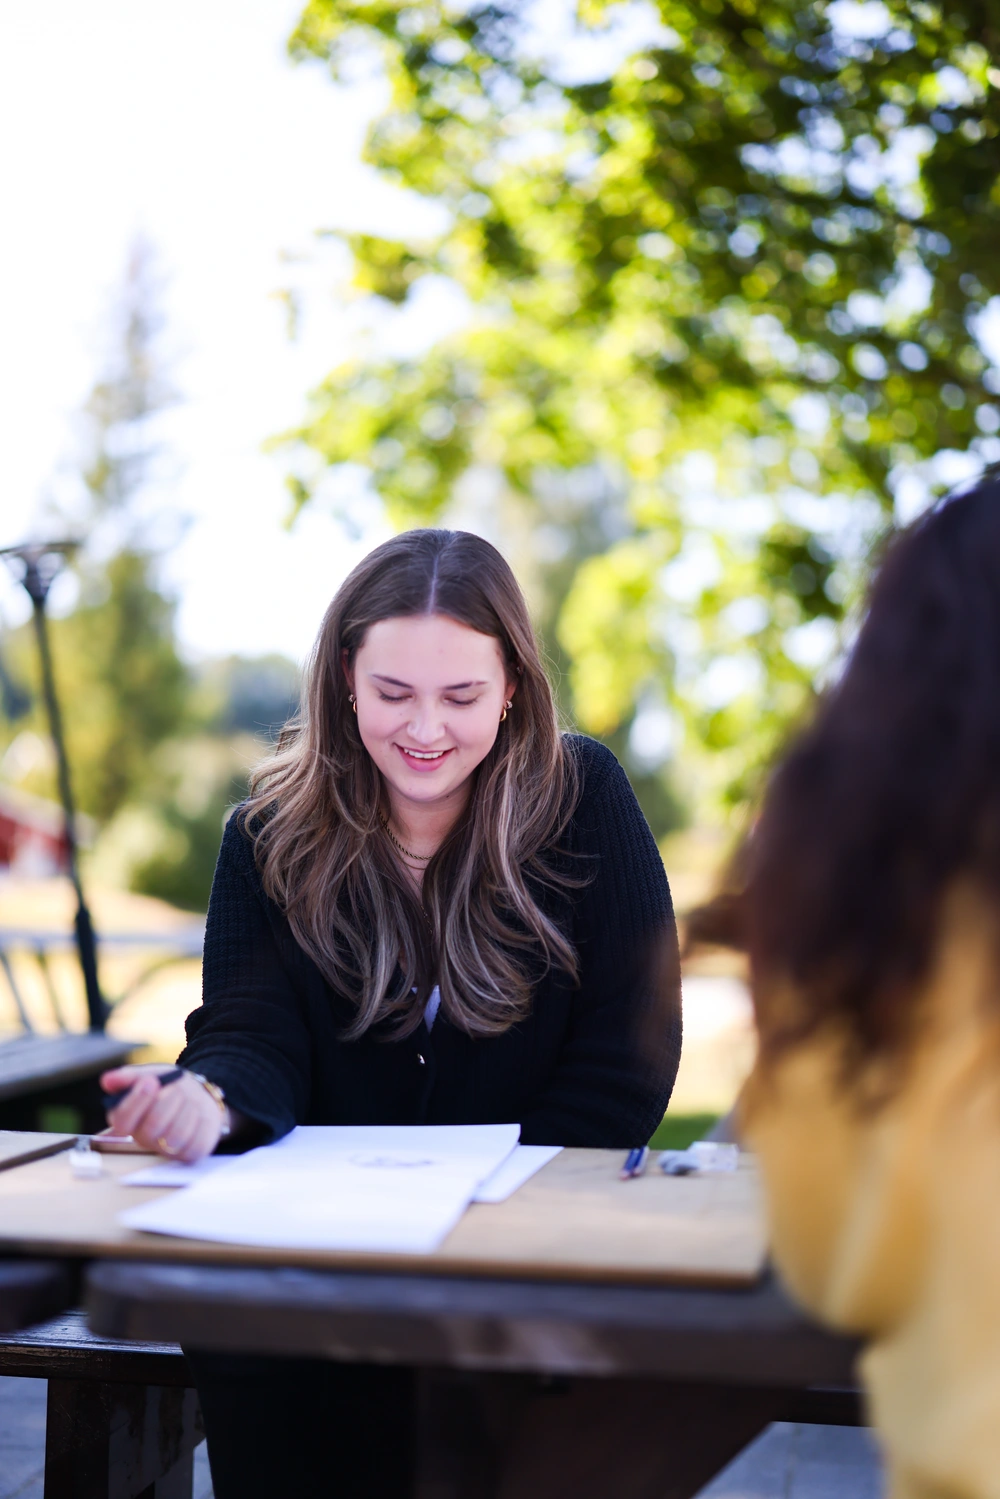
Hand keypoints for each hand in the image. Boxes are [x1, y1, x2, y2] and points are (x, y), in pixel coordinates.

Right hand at [100, 1064, 225, 1162]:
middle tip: (176, 1088)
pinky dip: (201, 1124)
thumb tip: (107, 1079)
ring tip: (189, 1098)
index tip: (151, 1081)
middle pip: (151, 1129)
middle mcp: (145, 1139)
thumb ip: (130, 1077)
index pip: (123, 1121)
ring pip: (175, 1137)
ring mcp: (167, 1150)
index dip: (136, 1101)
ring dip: (186, 1111)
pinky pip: (195, 1145)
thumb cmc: (169, 1086)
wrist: (197, 1095)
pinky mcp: (190, 1154)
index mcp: (129, 1120)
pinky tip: (199, 1113)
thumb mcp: (151, 1074)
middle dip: (166, 1102)